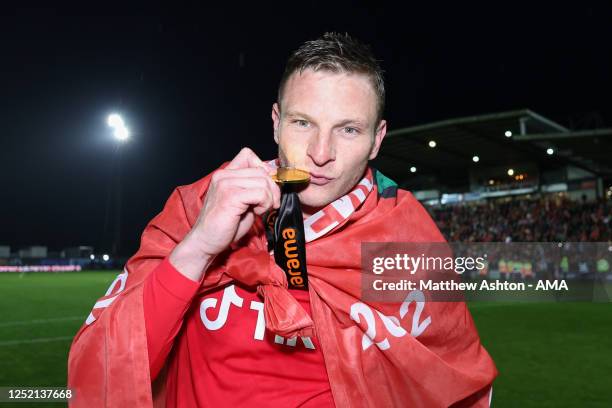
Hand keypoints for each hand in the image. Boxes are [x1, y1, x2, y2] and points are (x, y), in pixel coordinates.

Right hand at [170, 148, 279, 280]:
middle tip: (268, 205)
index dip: (263, 169)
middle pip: (262, 170)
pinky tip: (256, 213)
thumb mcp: (242, 201)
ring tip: (259, 210)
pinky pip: (260, 193)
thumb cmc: (224, 225)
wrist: (206, 242)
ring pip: (263, 181)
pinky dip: (264, 204)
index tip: (265, 188)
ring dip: (269, 199)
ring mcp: (226, 184)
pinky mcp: (230, 196)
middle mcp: (224, 175)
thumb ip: (253, 188)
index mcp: (224, 174)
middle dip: (272, 189)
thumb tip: (274, 178)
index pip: (248, 154)